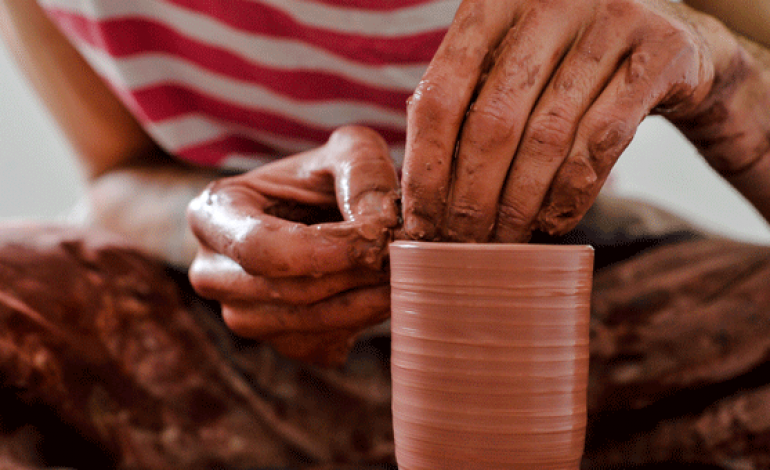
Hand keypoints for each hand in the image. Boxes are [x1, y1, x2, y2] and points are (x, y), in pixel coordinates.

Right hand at [186, 127, 399, 365]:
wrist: (321, 212)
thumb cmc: (328, 176)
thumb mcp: (349, 151)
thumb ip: (364, 174)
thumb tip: (378, 226)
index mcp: (212, 213)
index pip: (258, 247)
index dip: (322, 251)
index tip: (375, 241)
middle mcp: (212, 272)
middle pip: (284, 292)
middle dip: (351, 277)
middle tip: (403, 258)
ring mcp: (240, 313)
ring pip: (303, 325)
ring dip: (362, 304)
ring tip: (402, 275)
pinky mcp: (275, 341)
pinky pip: (317, 347)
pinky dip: (356, 325)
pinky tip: (379, 294)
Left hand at [402, 0, 719, 241]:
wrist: (669, 41)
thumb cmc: (565, 65)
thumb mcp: (509, 66)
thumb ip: (465, 106)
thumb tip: (418, 197)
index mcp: (494, 2)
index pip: (441, 95)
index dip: (425, 167)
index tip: (421, 221)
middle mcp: (550, 1)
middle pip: (493, 122)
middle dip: (472, 198)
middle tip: (463, 241)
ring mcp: (610, 20)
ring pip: (547, 137)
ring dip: (519, 204)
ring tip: (505, 240)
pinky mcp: (661, 53)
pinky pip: (601, 143)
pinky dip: (570, 194)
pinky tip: (552, 223)